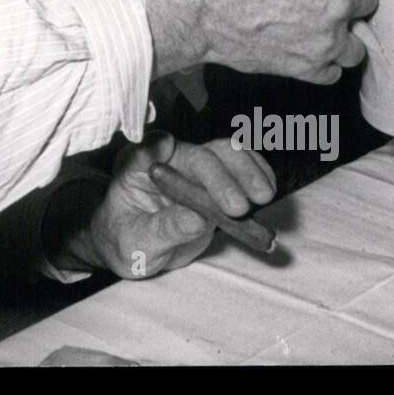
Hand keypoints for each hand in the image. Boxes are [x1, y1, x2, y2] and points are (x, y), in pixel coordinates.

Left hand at [61, 132, 275, 278]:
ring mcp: (193, 166)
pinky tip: (266, 190)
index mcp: (136, 165)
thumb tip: (197, 219)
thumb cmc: (127, 241)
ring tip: (262, 197)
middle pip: (198, 154)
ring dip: (247, 171)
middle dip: (223, 176)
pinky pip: (240, 167)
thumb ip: (164, 228)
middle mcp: (167, 157)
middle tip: (239, 207)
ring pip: (225, 153)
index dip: (162, 146)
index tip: (171, 151)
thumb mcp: (137, 242)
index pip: (148, 149)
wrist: (138, 247)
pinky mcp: (216, 179)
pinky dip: (256, 175)